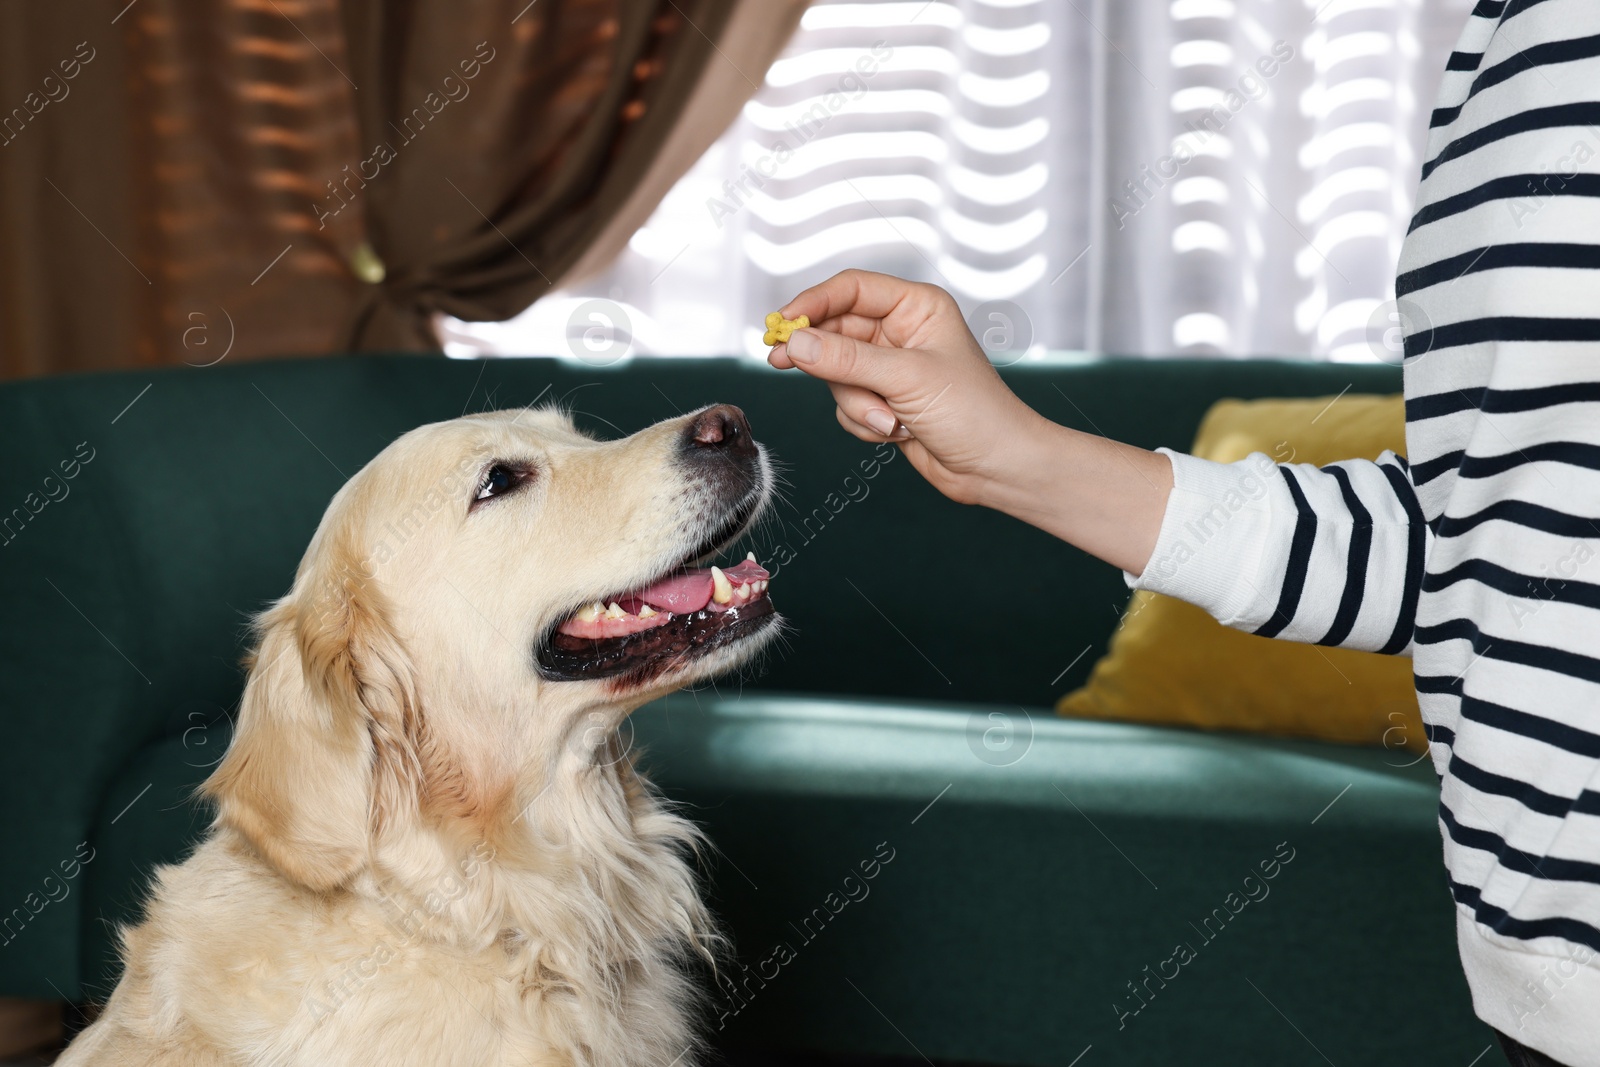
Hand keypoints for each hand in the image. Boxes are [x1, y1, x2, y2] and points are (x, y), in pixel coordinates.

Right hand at [766, 269, 1173, 574]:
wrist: (998, 468)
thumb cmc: (974, 413)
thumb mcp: (906, 380)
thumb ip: (846, 360)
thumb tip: (795, 342)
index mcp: (917, 306)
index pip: (851, 289)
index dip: (812, 302)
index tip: (780, 323)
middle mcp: (902, 331)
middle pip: (835, 331)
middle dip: (824, 359)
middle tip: (780, 363)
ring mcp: (891, 368)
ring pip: (836, 373)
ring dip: (856, 402)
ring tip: (889, 422)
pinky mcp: (884, 400)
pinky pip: (846, 403)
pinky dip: (862, 421)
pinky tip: (894, 433)